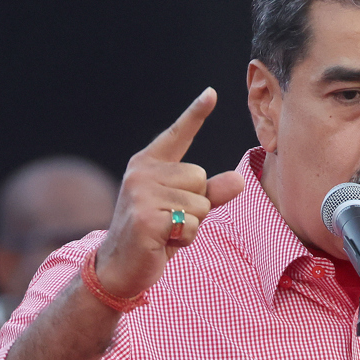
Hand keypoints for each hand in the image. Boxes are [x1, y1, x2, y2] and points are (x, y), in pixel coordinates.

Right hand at [95, 88, 244, 297]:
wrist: (120, 266)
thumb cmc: (155, 233)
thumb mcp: (186, 210)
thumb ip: (212, 193)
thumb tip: (239, 180)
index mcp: (149, 163)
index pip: (178, 135)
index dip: (196, 114)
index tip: (212, 93)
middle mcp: (142, 172)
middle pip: (201, 178)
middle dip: (196, 205)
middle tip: (170, 219)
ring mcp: (141, 193)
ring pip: (200, 203)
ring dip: (191, 224)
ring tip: (166, 231)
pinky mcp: (146, 217)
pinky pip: (191, 224)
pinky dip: (184, 238)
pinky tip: (162, 242)